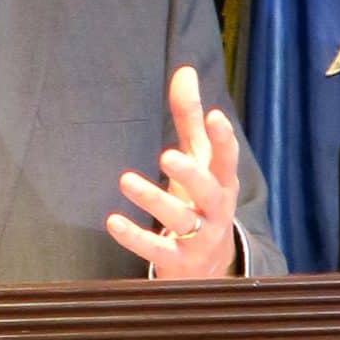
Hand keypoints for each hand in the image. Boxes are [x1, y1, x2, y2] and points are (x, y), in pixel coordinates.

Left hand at [106, 66, 238, 277]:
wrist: (208, 268)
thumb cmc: (199, 201)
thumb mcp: (197, 161)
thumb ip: (189, 119)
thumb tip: (185, 70)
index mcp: (221, 181)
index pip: (226, 158)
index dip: (223, 139)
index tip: (214, 115)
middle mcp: (215, 209)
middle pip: (209, 191)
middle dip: (190, 174)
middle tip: (167, 155)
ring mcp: (199, 238)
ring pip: (180, 220)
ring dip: (154, 200)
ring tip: (126, 180)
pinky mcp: (177, 261)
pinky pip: (156, 249)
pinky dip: (134, 236)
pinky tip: (112, 221)